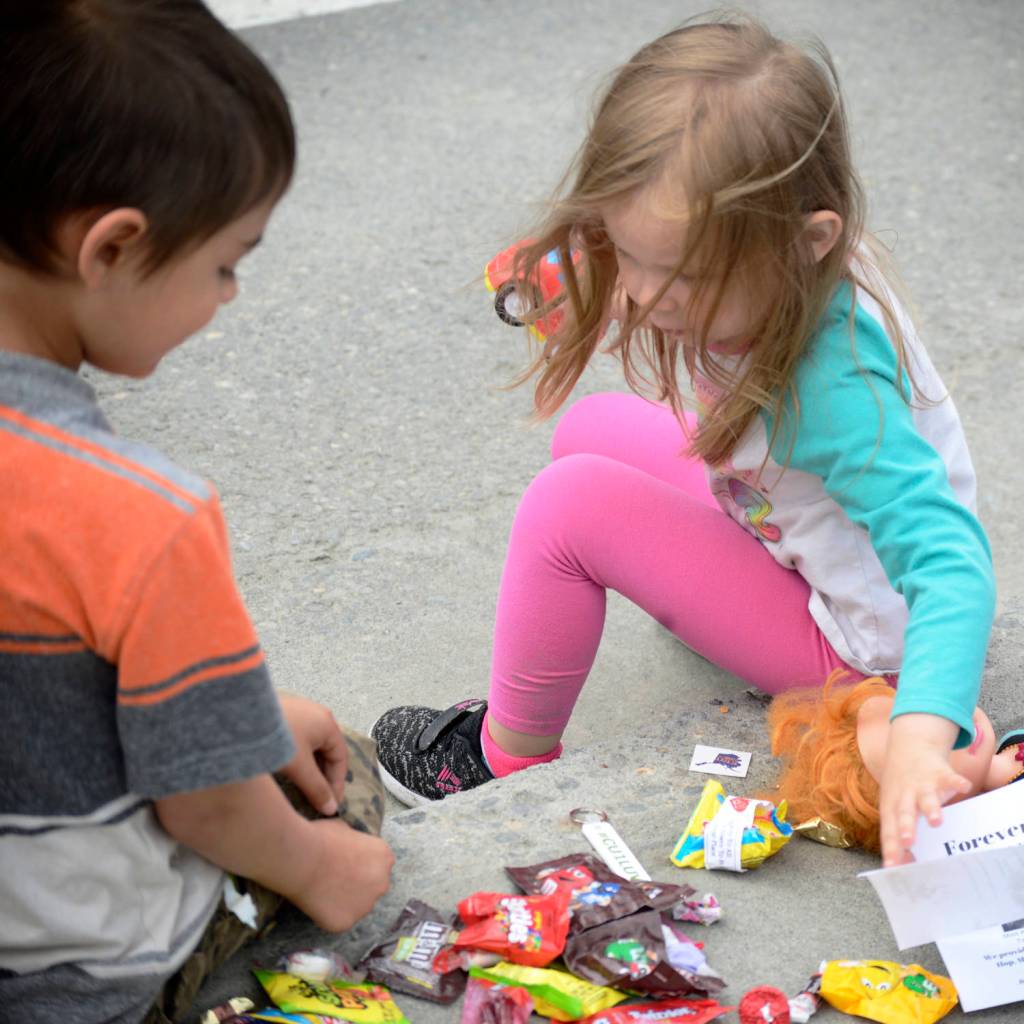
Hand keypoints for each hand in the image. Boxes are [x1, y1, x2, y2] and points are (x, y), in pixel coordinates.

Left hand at [278, 693, 347, 816]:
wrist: (236, 716)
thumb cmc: (275, 741)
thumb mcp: (299, 768)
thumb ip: (317, 789)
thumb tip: (332, 809)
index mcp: (327, 724)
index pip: (340, 758)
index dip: (337, 784)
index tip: (331, 806)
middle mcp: (317, 715)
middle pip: (327, 752)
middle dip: (324, 777)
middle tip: (318, 800)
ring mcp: (299, 713)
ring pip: (312, 747)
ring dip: (310, 768)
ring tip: (303, 788)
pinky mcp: (283, 717)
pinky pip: (299, 741)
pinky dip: (299, 759)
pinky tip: (289, 770)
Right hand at [287, 819, 394, 931]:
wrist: (303, 859)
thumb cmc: (322, 837)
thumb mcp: (346, 828)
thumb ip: (356, 841)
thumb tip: (350, 845)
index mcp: (384, 857)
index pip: (379, 863)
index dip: (361, 863)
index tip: (346, 863)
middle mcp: (382, 883)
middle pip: (373, 886)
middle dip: (358, 884)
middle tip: (335, 879)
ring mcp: (366, 906)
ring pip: (358, 905)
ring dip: (346, 900)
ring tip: (324, 890)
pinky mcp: (347, 922)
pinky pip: (340, 919)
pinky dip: (330, 914)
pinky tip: (317, 902)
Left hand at [878, 713, 969, 866]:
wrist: (909, 746)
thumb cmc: (901, 787)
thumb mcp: (894, 806)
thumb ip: (899, 833)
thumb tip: (902, 865)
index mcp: (892, 806)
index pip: (889, 829)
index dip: (890, 847)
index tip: (890, 867)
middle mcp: (904, 795)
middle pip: (904, 813)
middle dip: (906, 827)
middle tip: (908, 842)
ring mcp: (922, 784)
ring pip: (925, 797)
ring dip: (930, 808)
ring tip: (936, 821)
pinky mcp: (939, 773)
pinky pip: (949, 778)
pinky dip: (956, 782)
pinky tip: (964, 787)